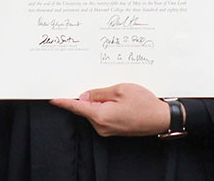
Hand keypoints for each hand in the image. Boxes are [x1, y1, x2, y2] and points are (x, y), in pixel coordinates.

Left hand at [50, 83, 169, 136]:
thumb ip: (99, 92)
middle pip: (86, 108)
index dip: (64, 102)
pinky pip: (102, 116)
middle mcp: (101, 126)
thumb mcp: (120, 90)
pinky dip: (104, 106)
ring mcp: (107, 129)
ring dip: (99, 100)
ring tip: (117, 93)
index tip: (53, 98)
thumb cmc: (143, 103)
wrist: (160, 118)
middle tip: (100, 85)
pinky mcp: (113, 129)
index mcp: (100, 116)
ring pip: (95, 111)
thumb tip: (84, 95)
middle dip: (89, 96)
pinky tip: (117, 99)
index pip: (76, 108)